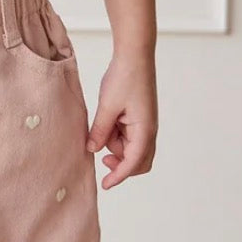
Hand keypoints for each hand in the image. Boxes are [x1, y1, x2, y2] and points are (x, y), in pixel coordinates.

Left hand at [85, 51, 156, 189]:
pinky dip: (116, 137)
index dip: (118, 176)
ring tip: (100, 131)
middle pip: (139, 161)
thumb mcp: (107, 106)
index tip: (104, 185)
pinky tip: (105, 126)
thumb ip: (100, 131)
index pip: (133, 163)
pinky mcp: (139, 118)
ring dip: (116, 148)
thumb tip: (92, 150)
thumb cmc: (124, 78)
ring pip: (132, 149)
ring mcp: (145, 124)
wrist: (134, 55)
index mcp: (145, 130)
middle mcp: (149, 130)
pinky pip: (129, 136)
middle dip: (121, 165)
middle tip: (101, 161)